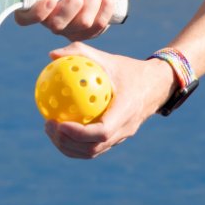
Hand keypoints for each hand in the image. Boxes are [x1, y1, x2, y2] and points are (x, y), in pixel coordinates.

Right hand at [15, 0, 124, 40]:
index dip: (36, 14)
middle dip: (73, 3)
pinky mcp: (88, 34)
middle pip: (57, 25)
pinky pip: (98, 25)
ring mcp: (69, 31)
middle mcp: (50, 22)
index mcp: (37, 6)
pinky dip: (105, 5)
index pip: (25, 19)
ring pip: (82, 23)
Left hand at [43, 42, 176, 158]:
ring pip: (92, 152)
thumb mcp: (107, 58)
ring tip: (49, 129)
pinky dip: (74, 143)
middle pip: (93, 148)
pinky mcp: (116, 139)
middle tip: (48, 124)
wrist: (156, 85)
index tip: (59, 123)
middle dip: (67, 142)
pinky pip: (93, 147)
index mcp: (126, 111)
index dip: (79, 133)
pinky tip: (58, 128)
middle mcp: (125, 129)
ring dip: (68, 146)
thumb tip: (51, 55)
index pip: (102, 132)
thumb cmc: (128, 69)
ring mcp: (121, 137)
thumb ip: (80, 53)